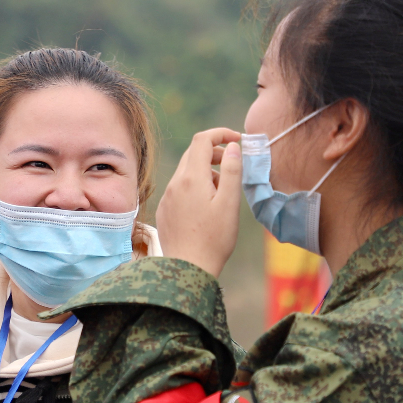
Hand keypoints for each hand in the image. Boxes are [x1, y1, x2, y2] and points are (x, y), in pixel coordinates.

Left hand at [157, 128, 243, 277]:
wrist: (188, 268)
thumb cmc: (214, 238)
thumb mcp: (230, 203)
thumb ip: (232, 170)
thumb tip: (232, 146)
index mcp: (191, 178)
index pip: (202, 139)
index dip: (221, 133)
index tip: (237, 140)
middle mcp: (175, 183)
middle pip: (193, 153)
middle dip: (214, 152)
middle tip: (233, 165)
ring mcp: (167, 197)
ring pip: (186, 172)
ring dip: (205, 172)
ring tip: (221, 192)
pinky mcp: (164, 210)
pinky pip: (179, 188)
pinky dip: (194, 186)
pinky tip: (205, 207)